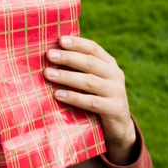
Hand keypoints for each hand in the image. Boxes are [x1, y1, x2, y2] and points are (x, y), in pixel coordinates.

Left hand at [44, 35, 136, 164]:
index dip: (77, 43)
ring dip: (67, 77)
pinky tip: (57, 94)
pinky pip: (91, 102)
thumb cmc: (97, 98)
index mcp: (109, 64)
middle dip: (68, 58)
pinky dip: (73, 97)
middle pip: (90, 63)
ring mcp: (116, 92)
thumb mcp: (92, 81)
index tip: (60, 40)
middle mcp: (115, 75)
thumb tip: (50, 55)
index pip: (93, 48)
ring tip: (48, 74)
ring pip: (89, 81)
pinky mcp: (114, 109)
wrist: (119, 127)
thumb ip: (78, 69)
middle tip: (49, 55)